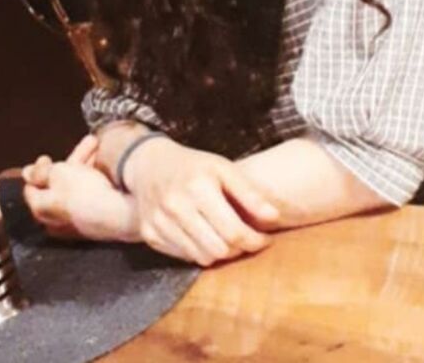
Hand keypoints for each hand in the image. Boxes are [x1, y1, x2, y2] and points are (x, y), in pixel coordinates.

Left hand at [22, 135, 139, 241]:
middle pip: (58, 185)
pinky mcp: (98, 220)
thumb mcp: (59, 173)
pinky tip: (103, 163)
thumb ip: (41, 172)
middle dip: (69, 161)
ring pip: (77, 187)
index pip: (31, 188)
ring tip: (97, 146)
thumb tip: (27, 172)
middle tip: (78, 146)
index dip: (38, 169)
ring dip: (85, 165)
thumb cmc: (86, 194)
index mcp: (42, 209)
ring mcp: (79, 221)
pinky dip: (95, 177)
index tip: (47, 157)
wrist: (121, 213)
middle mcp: (58, 220)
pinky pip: (92, 194)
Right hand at [123, 138, 278, 265]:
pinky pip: (183, 256)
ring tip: (226, 238)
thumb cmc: (193, 166)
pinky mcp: (149, 234)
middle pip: (219, 250)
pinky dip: (198, 252)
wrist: (149, 164)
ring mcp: (160, 222)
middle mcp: (175, 206)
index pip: (234, 231)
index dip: (254, 241)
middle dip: (239, 249)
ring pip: (201, 258)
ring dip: (220, 253)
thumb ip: (249, 193)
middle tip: (246, 240)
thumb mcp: (223, 168)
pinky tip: (204, 236)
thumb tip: (274, 217)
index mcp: (198, 187)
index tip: (264, 239)